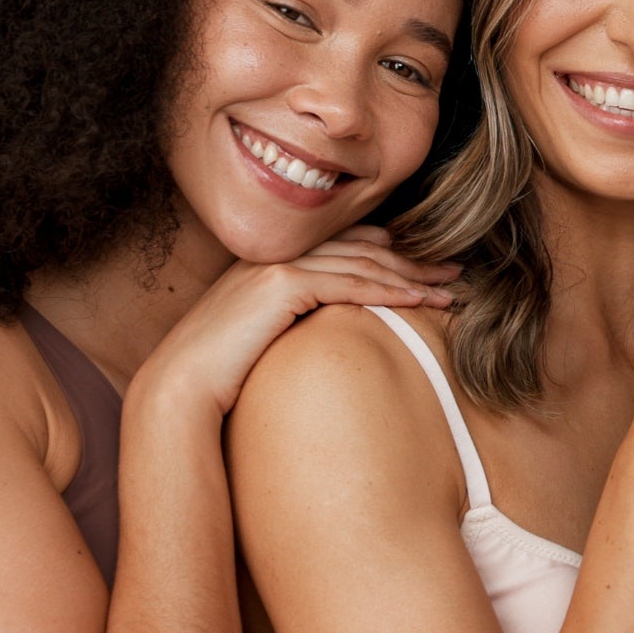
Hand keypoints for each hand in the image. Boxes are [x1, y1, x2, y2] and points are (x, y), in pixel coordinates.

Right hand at [134, 225, 459, 415]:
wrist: (179, 387)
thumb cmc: (222, 375)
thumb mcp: (268, 337)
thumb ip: (299, 320)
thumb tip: (338, 328)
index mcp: (275, 262)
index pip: (346, 245)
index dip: (392, 254)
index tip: (427, 269)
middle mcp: (278, 254)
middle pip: (361, 249)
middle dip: (413, 262)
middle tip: (454, 273)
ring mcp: (278, 264)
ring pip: (362, 264)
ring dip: (411, 278)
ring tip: (449, 291)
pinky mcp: (281, 284)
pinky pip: (348, 283)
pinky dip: (388, 291)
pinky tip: (418, 302)